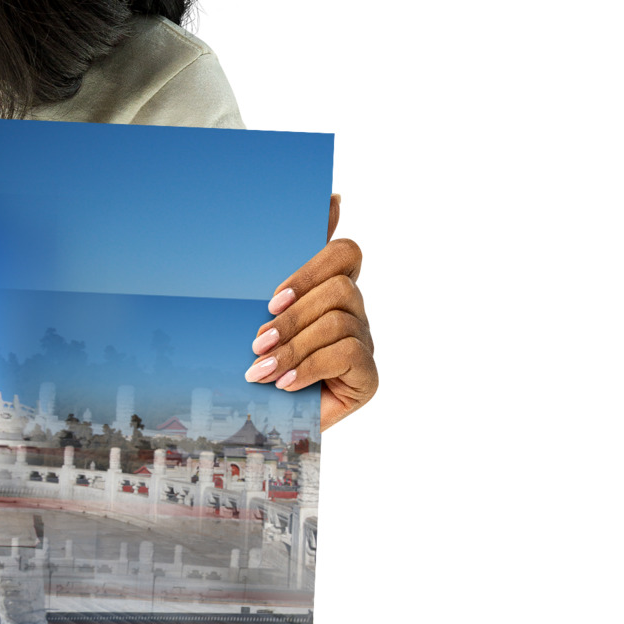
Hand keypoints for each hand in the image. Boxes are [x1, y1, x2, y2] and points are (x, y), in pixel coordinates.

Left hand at [245, 192, 376, 430]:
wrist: (259, 423)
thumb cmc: (256, 361)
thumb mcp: (255, 315)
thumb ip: (275, 268)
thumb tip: (325, 201)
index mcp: (328, 289)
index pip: (344, 252)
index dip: (312, 267)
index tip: (272, 298)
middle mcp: (353, 311)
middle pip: (340, 288)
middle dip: (292, 316)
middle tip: (257, 342)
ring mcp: (364, 343)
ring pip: (338, 322)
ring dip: (294, 346)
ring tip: (261, 369)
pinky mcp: (368, 376)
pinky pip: (348, 354)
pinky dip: (310, 368)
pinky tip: (285, 383)